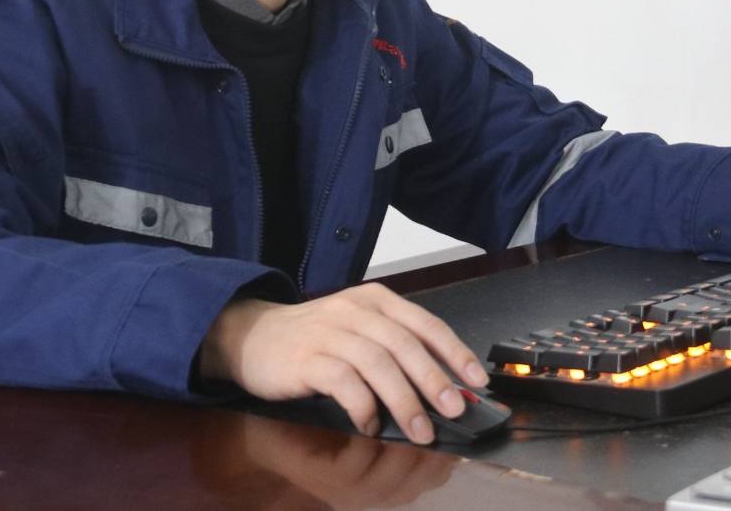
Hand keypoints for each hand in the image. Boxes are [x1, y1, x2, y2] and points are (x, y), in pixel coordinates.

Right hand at [198, 282, 488, 443]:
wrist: (254, 335)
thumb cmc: (314, 338)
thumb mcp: (358, 329)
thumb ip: (394, 348)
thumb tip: (443, 385)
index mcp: (374, 299)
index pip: (424, 323)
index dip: (453, 350)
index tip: (476, 378)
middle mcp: (355, 310)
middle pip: (404, 344)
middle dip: (434, 379)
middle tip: (454, 409)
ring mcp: (330, 332)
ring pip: (377, 363)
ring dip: (404, 400)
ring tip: (420, 430)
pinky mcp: (306, 358)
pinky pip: (342, 381)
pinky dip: (362, 405)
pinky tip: (371, 424)